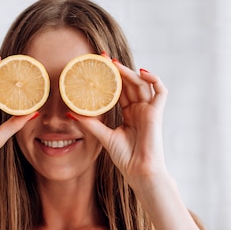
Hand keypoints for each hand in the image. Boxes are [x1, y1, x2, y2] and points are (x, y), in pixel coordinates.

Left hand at [71, 58, 168, 186]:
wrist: (139, 171)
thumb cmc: (125, 157)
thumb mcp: (104, 136)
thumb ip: (90, 123)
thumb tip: (70, 113)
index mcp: (129, 114)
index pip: (119, 90)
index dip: (111, 77)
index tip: (98, 65)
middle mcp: (140, 109)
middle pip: (130, 83)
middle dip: (118, 70)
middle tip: (103, 57)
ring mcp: (149, 110)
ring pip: (142, 84)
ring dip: (129, 72)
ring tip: (114, 64)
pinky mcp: (157, 113)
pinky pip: (161, 91)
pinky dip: (154, 79)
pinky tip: (141, 72)